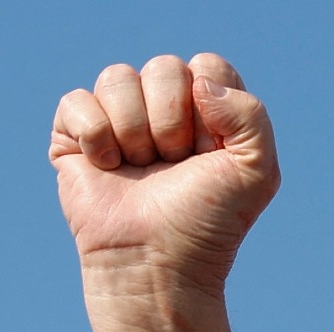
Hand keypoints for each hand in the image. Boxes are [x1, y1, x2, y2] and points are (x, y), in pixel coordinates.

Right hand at [50, 54, 278, 331]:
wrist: (157, 264)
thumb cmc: (208, 222)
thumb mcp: (257, 172)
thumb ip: (251, 115)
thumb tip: (199, 81)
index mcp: (210, 112)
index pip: (206, 66)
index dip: (208, 105)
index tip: (209, 150)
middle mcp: (164, 110)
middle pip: (163, 67)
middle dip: (171, 120)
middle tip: (174, 164)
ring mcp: (120, 121)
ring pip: (118, 77)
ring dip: (134, 130)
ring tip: (142, 169)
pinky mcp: (76, 136)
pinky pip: (77, 101)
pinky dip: (95, 136)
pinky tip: (108, 167)